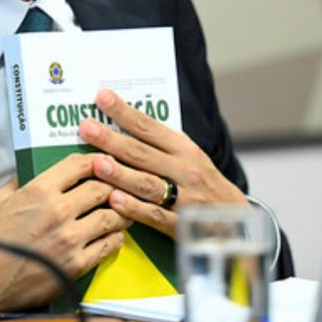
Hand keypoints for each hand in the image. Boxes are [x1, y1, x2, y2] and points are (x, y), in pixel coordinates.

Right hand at [0, 153, 130, 311]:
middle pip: (101, 188)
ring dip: (119, 211)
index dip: (95, 160)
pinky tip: (113, 234)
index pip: (78, 165)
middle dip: (112, 184)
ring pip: (112, 216)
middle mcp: (58, 212)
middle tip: (117, 185)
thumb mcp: (1, 199)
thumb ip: (21, 179)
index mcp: (39, 191)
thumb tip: (34, 168)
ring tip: (120, 209)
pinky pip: (109, 245)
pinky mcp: (76, 264)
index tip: (101, 161)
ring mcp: (70, 239)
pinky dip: (115, 237)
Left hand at [78, 88, 245, 236]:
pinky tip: (115, 200)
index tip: (102, 97)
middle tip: (87, 128)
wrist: (234, 219)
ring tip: (97, 163)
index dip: (124, 112)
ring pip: (147, 183)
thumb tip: (123, 124)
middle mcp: (185, 170)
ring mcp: (185, 198)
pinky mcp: (181, 225)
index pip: (149, 127)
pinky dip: (135, 208)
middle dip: (112, 139)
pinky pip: (155, 215)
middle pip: (143, 153)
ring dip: (121, 173)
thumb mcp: (189, 156)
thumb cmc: (202, 182)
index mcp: (185, 149)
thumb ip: (160, 144)